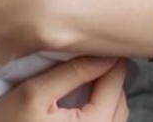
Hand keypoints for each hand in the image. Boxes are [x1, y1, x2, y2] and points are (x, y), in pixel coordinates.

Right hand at [0, 57, 129, 121]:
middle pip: (118, 101)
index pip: (115, 84)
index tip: (104, 38)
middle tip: (92, 54)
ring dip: (104, 94)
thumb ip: (72, 73)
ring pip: (113, 116)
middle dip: (109, 76)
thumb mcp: (33, 94)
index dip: (112, 58)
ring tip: (84, 76)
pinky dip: (97, 110)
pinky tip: (78, 100)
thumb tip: (105, 54)